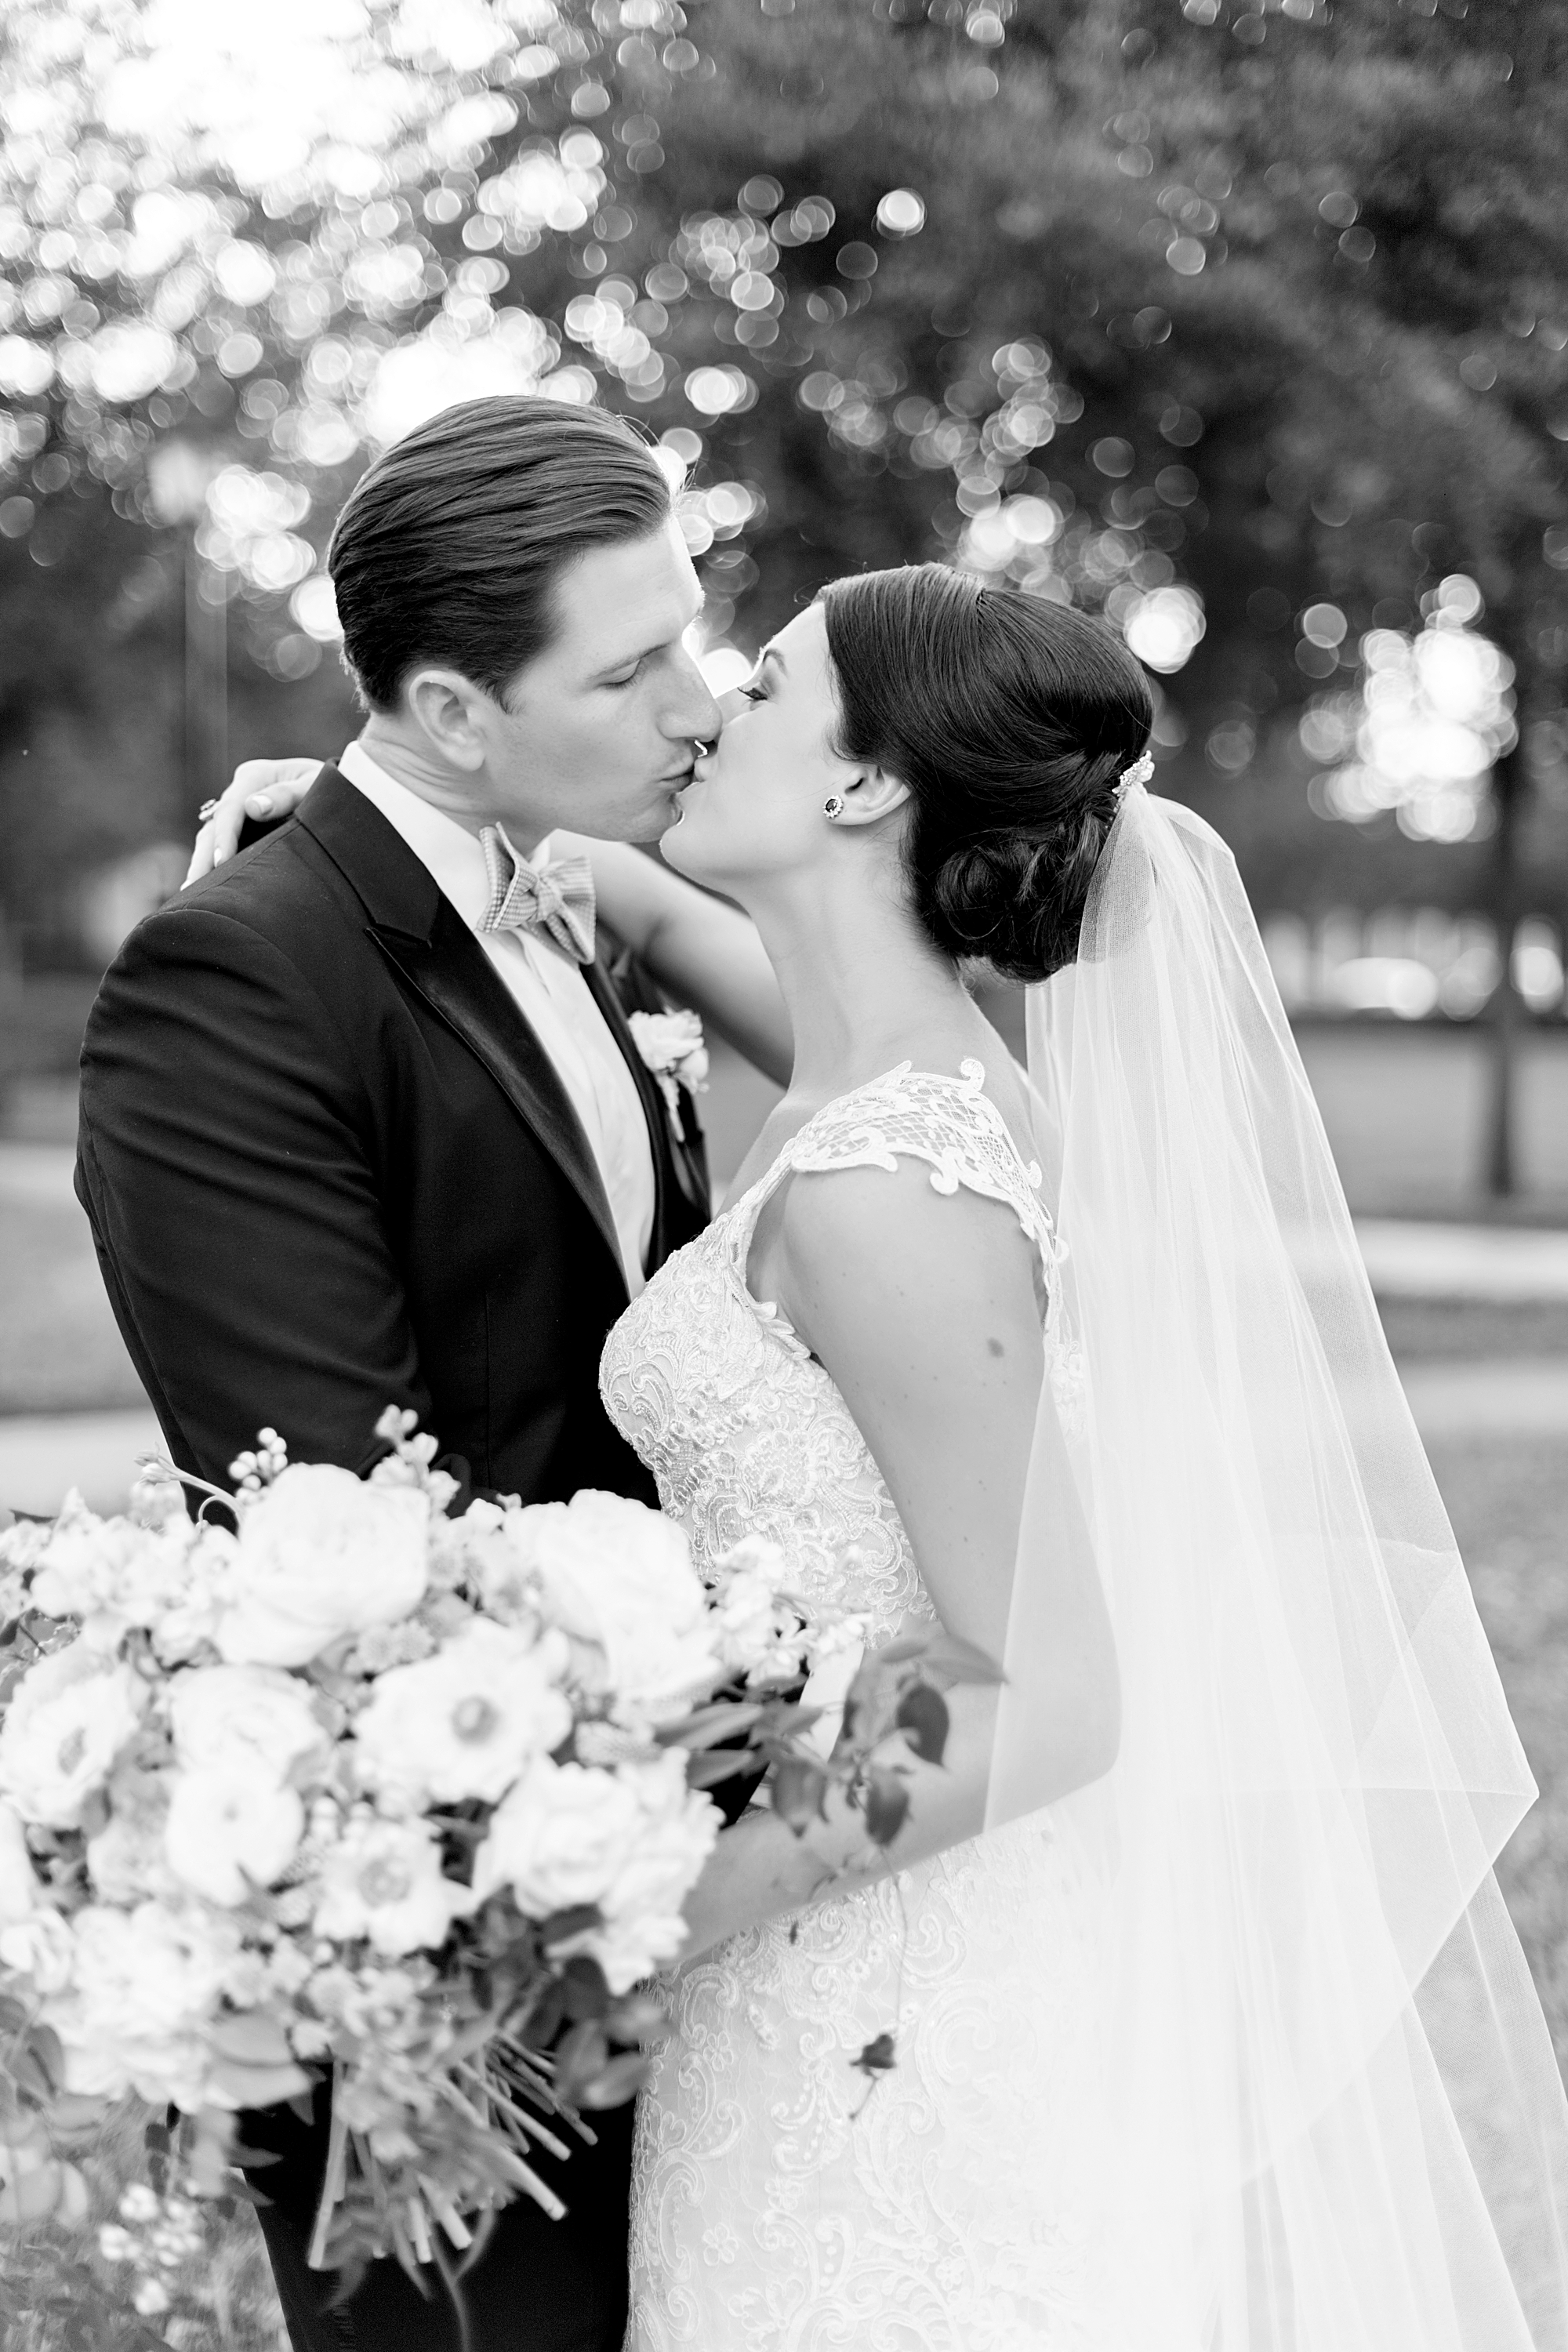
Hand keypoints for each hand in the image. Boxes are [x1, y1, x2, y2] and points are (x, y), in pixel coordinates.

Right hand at [183, 758, 322, 886]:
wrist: (335, 788)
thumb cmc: (329, 786)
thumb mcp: (314, 785)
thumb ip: (286, 794)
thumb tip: (253, 807)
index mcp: (255, 776)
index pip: (231, 808)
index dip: (223, 837)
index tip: (220, 862)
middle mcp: (241, 790)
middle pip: (213, 824)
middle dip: (202, 857)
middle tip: (192, 888)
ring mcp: (239, 808)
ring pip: (211, 835)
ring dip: (201, 863)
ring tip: (190, 893)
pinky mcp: (242, 825)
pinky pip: (221, 844)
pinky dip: (212, 864)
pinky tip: (204, 888)